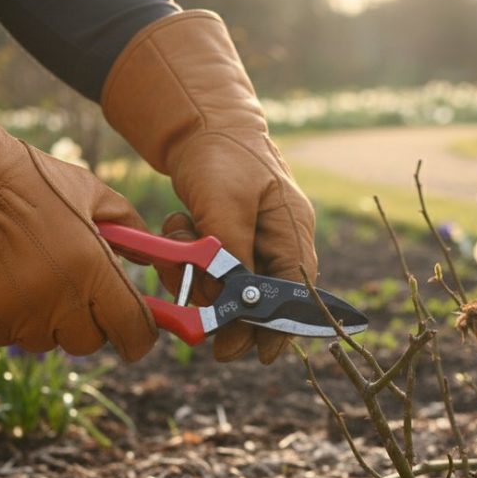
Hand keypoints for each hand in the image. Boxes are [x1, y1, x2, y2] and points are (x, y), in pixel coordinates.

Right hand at [0, 37, 155, 360]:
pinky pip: (6, 335)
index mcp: (94, 272)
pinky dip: (6, 317)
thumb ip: (131, 229)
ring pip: (45, 340)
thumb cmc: (30, 181)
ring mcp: (18, 316)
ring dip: (45, 319)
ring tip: (30, 273)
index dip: (139, 335)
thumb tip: (152, 257)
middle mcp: (59, 302)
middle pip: (89, 342)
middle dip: (89, 322)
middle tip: (75, 288)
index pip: (135, 334)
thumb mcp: (92, 193)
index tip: (135, 328)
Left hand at [104, 10, 316, 362]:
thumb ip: (232, 255)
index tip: (263, 356)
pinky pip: (211, 269)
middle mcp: (280, 240)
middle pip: (261, 298)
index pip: (297, 291)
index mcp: (293, 230)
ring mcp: (255, 240)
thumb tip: (233, 304)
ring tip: (180, 239)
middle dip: (227, 308)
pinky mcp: (230, 239)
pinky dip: (189, 259)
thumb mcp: (225, 203)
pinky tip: (179, 229)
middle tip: (204, 330)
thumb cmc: (221, 155)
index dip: (282, 327)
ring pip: (230, 286)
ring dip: (199, 276)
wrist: (198, 121)